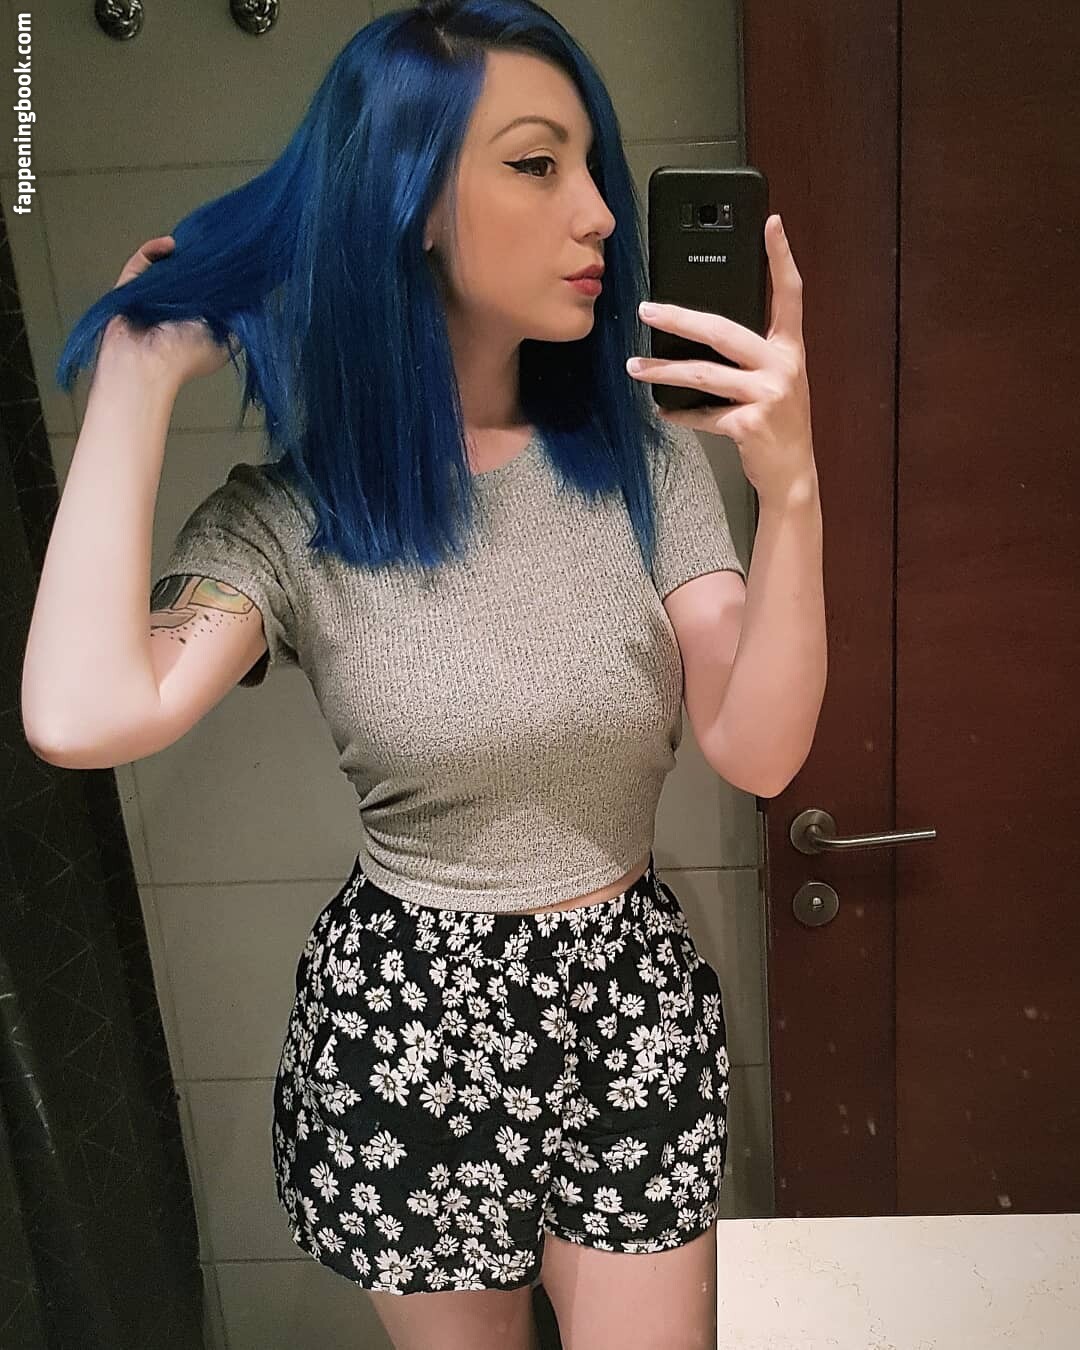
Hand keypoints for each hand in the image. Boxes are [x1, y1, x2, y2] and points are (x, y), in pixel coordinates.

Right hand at [100, 235, 239, 388]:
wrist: (147, 364)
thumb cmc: (186, 357)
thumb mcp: (228, 341)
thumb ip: (240, 321)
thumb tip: (253, 299)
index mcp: (198, 321)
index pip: (210, 293)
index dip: (220, 277)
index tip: (233, 260)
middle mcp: (175, 309)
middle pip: (188, 276)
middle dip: (199, 260)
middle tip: (212, 245)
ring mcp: (152, 297)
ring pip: (165, 266)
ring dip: (179, 254)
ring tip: (194, 242)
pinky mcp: (131, 287)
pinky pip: (141, 263)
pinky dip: (154, 250)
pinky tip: (170, 245)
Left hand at [627, 213, 814, 502]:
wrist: (792, 475)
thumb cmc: (778, 424)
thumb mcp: (774, 382)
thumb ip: (749, 357)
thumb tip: (698, 333)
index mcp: (789, 349)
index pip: (790, 294)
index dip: (781, 257)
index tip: (771, 223)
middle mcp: (782, 366)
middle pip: (723, 331)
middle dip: (680, 319)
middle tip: (647, 310)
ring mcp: (767, 395)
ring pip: (704, 374)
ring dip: (664, 371)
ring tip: (635, 368)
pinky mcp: (749, 424)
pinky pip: (704, 414)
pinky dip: (681, 414)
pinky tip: (663, 411)